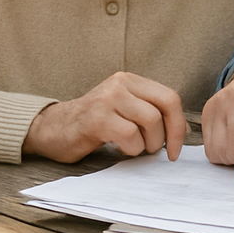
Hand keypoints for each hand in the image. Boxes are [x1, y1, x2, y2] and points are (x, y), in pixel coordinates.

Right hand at [22, 71, 184, 162]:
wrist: (52, 130)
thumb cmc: (93, 125)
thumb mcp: (123, 109)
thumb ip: (148, 112)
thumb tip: (181, 132)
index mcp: (130, 80)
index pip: (170, 97)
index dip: (179, 125)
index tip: (176, 148)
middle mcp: (120, 84)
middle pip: (165, 107)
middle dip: (169, 136)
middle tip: (159, 152)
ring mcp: (108, 99)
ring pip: (150, 121)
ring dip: (148, 144)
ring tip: (133, 149)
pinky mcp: (97, 119)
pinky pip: (130, 135)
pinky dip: (132, 148)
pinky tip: (120, 149)